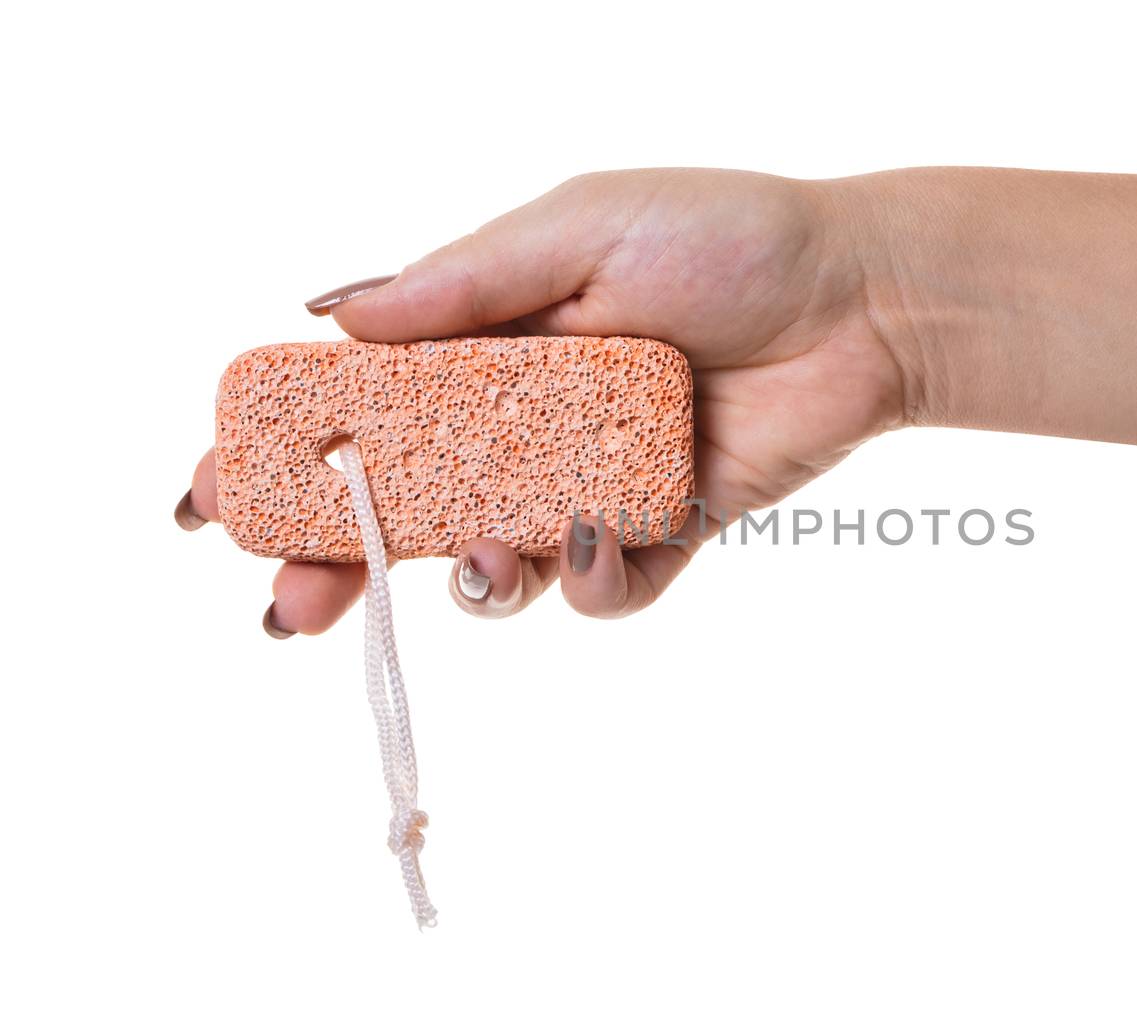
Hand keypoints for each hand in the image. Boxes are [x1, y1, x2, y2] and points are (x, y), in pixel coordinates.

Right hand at [177, 169, 911, 631]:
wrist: (864, 296)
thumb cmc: (726, 237)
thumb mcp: (579, 229)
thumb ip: (462, 283)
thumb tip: (334, 317)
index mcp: (490, 342)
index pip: (362, 408)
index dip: (284, 454)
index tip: (213, 495)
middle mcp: (527, 419)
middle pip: (408, 507)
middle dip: (338, 559)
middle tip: (288, 604)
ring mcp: (589, 480)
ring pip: (494, 561)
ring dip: (470, 578)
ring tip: (481, 561)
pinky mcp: (660, 528)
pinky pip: (601, 588)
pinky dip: (587, 581)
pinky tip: (593, 540)